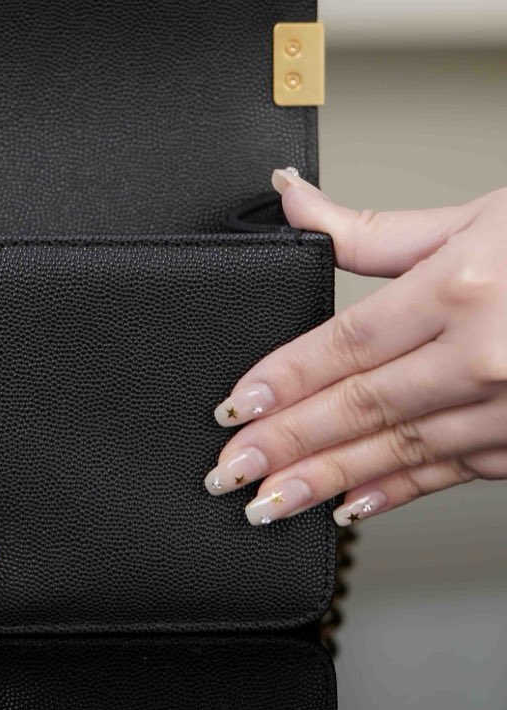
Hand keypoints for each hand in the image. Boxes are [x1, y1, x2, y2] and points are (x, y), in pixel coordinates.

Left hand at [204, 172, 506, 526]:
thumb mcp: (473, 218)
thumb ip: (374, 229)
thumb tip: (292, 202)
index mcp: (462, 290)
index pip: (347, 343)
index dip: (285, 378)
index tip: (235, 405)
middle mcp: (486, 356)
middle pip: (362, 406)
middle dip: (286, 444)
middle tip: (229, 471)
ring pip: (401, 451)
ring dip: (328, 481)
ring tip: (271, 501)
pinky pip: (452, 474)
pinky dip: (398, 492)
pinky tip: (353, 506)